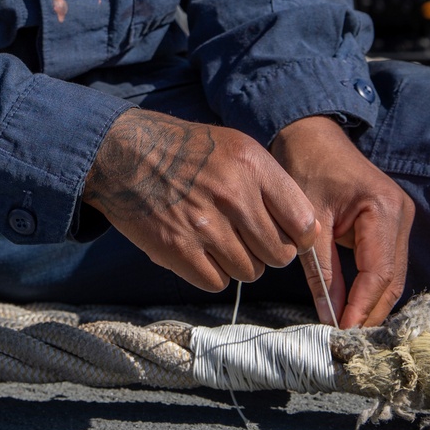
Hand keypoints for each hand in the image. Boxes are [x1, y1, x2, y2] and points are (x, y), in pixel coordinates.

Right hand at [82, 109, 317, 291]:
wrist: (125, 153)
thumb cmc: (186, 150)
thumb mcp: (236, 146)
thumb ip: (271, 182)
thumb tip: (304, 227)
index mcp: (252, 166)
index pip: (303, 222)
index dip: (300, 236)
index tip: (289, 236)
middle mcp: (232, 195)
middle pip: (279, 254)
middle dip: (269, 253)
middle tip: (250, 240)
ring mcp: (204, 225)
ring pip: (250, 272)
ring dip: (240, 264)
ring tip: (221, 243)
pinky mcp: (177, 249)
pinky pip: (216, 282)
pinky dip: (212, 274)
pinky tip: (202, 253)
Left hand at [271, 116, 413, 328]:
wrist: (310, 136)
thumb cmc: (305, 169)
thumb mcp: (309, 224)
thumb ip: (321, 271)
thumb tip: (329, 317)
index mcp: (383, 209)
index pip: (378, 273)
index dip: (362, 308)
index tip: (343, 333)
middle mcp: (401, 214)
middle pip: (392, 279)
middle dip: (371, 313)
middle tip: (347, 342)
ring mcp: (400, 219)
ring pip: (392, 276)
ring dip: (373, 304)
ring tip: (349, 331)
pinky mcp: (392, 224)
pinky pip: (386, 265)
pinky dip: (372, 288)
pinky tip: (354, 307)